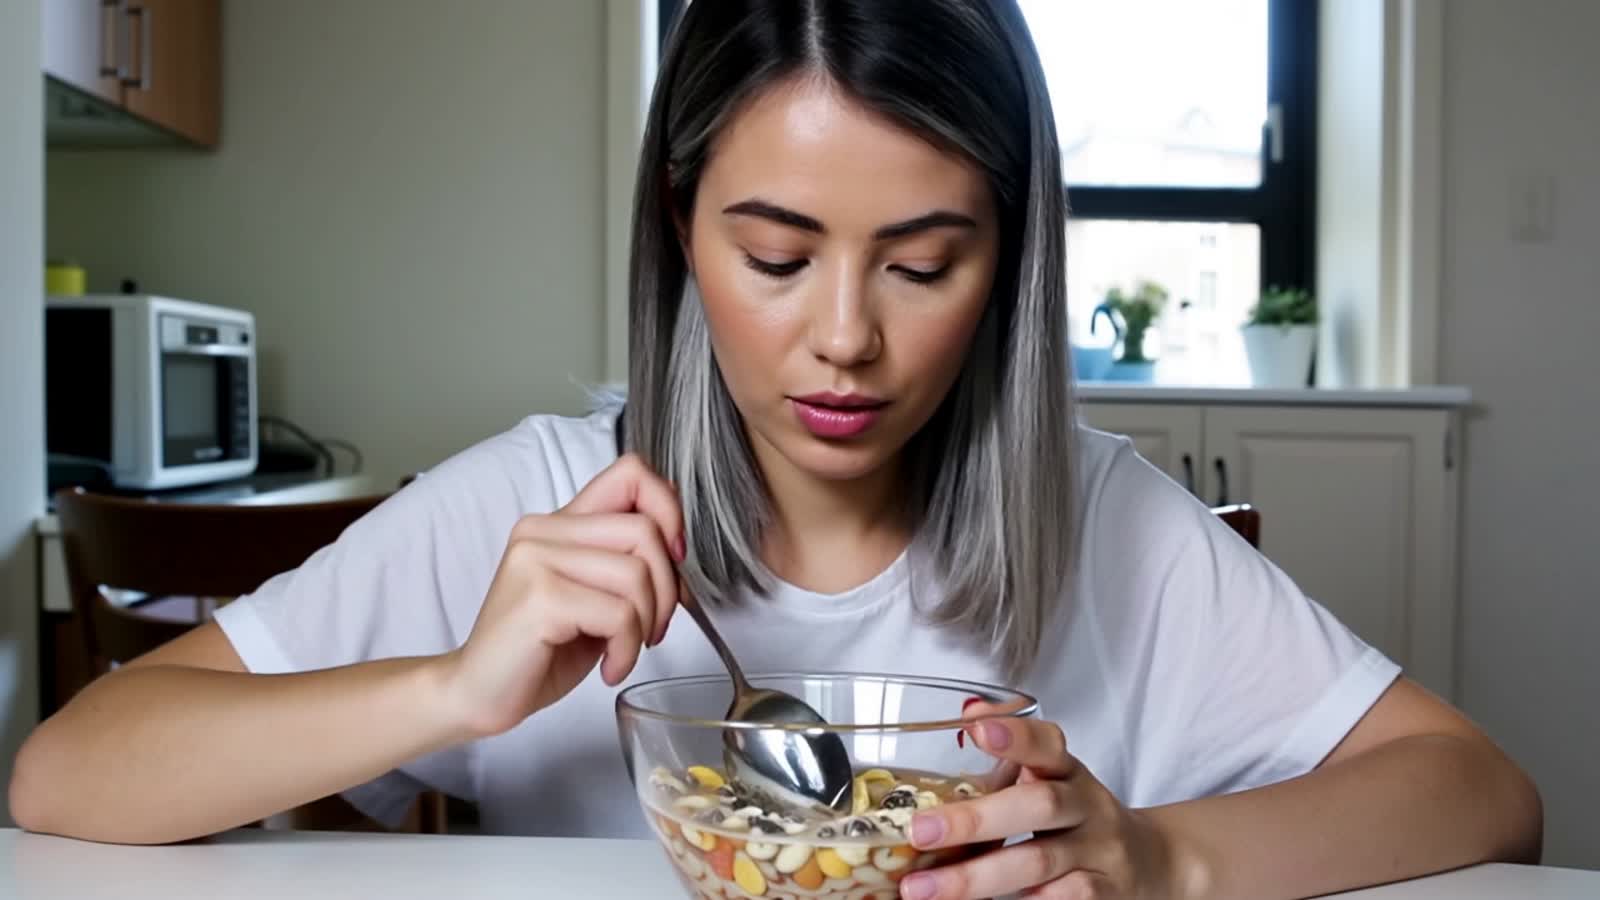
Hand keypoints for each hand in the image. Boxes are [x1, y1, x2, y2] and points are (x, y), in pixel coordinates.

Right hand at [439, 454, 684, 739]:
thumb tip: (677, 550)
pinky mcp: (540, 597)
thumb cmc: (541, 650)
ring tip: (623, 650)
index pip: (631, 474)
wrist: (479, 692)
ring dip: (646, 624)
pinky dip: (627, 649)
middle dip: (667, 589)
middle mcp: (543, 531)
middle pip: (644, 530)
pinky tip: (609, 667)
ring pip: (637, 573)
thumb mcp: (593, 596)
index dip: (668, 509)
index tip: (672, 558)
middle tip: (650, 629)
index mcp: (559, 524)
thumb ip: (626, 562)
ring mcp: (536, 560)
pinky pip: (620, 614)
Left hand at [898, 703, 1199, 899]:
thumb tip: (968, 716)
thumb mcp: (1056, 782)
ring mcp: (1098, 853)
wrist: (1153, 863)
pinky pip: (1058, 899)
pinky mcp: (1104, 895)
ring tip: (921, 888)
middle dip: (975, 820)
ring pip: (1038, 862)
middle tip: (921, 831)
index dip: (1016, 736)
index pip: (1048, 745)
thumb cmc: (1081, 821)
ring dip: (974, 878)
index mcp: (1069, 772)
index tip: (977, 728)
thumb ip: (1015, 757)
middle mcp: (1088, 807)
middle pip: (1039, 806)